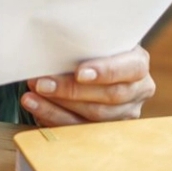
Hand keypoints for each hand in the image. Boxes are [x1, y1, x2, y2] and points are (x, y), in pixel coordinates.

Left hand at [21, 46, 155, 125]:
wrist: (94, 63)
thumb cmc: (93, 48)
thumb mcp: (96, 40)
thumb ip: (87, 41)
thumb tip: (57, 42)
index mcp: (138, 65)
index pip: (130, 69)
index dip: (105, 72)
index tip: (79, 73)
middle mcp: (137, 92)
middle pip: (109, 96)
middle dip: (72, 91)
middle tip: (43, 83)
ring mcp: (123, 115)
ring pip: (93, 117)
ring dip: (58, 106)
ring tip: (33, 94)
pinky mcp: (104, 131)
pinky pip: (77, 129)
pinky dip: (52, 116)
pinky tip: (34, 106)